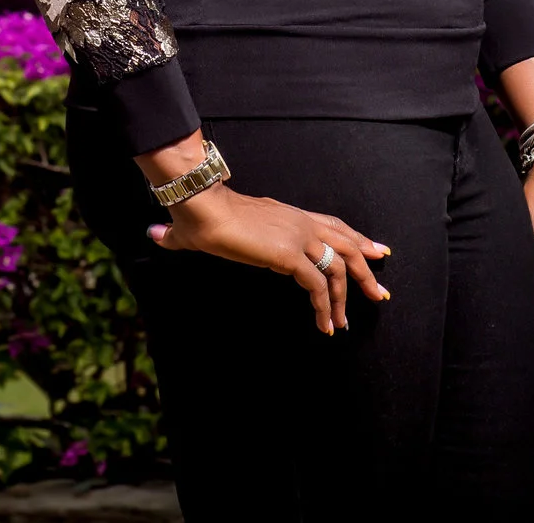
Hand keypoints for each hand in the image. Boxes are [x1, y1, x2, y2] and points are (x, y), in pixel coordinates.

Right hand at [147, 185, 391, 334]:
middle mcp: (300, 222)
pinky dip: (324, 308)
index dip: (354, 239)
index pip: (332, 224)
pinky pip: (317, 286)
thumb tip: (154, 235)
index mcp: (288, 214)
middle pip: (346, 244)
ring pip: (339, 267)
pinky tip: (324, 326)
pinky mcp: (290, 256)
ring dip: (346, 297)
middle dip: (367, 269)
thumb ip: (182, 235)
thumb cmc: (198, 214)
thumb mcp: (202, 228)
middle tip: (379, 292)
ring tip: (344, 323)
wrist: (200, 207)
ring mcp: (297, 238)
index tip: (374, 251)